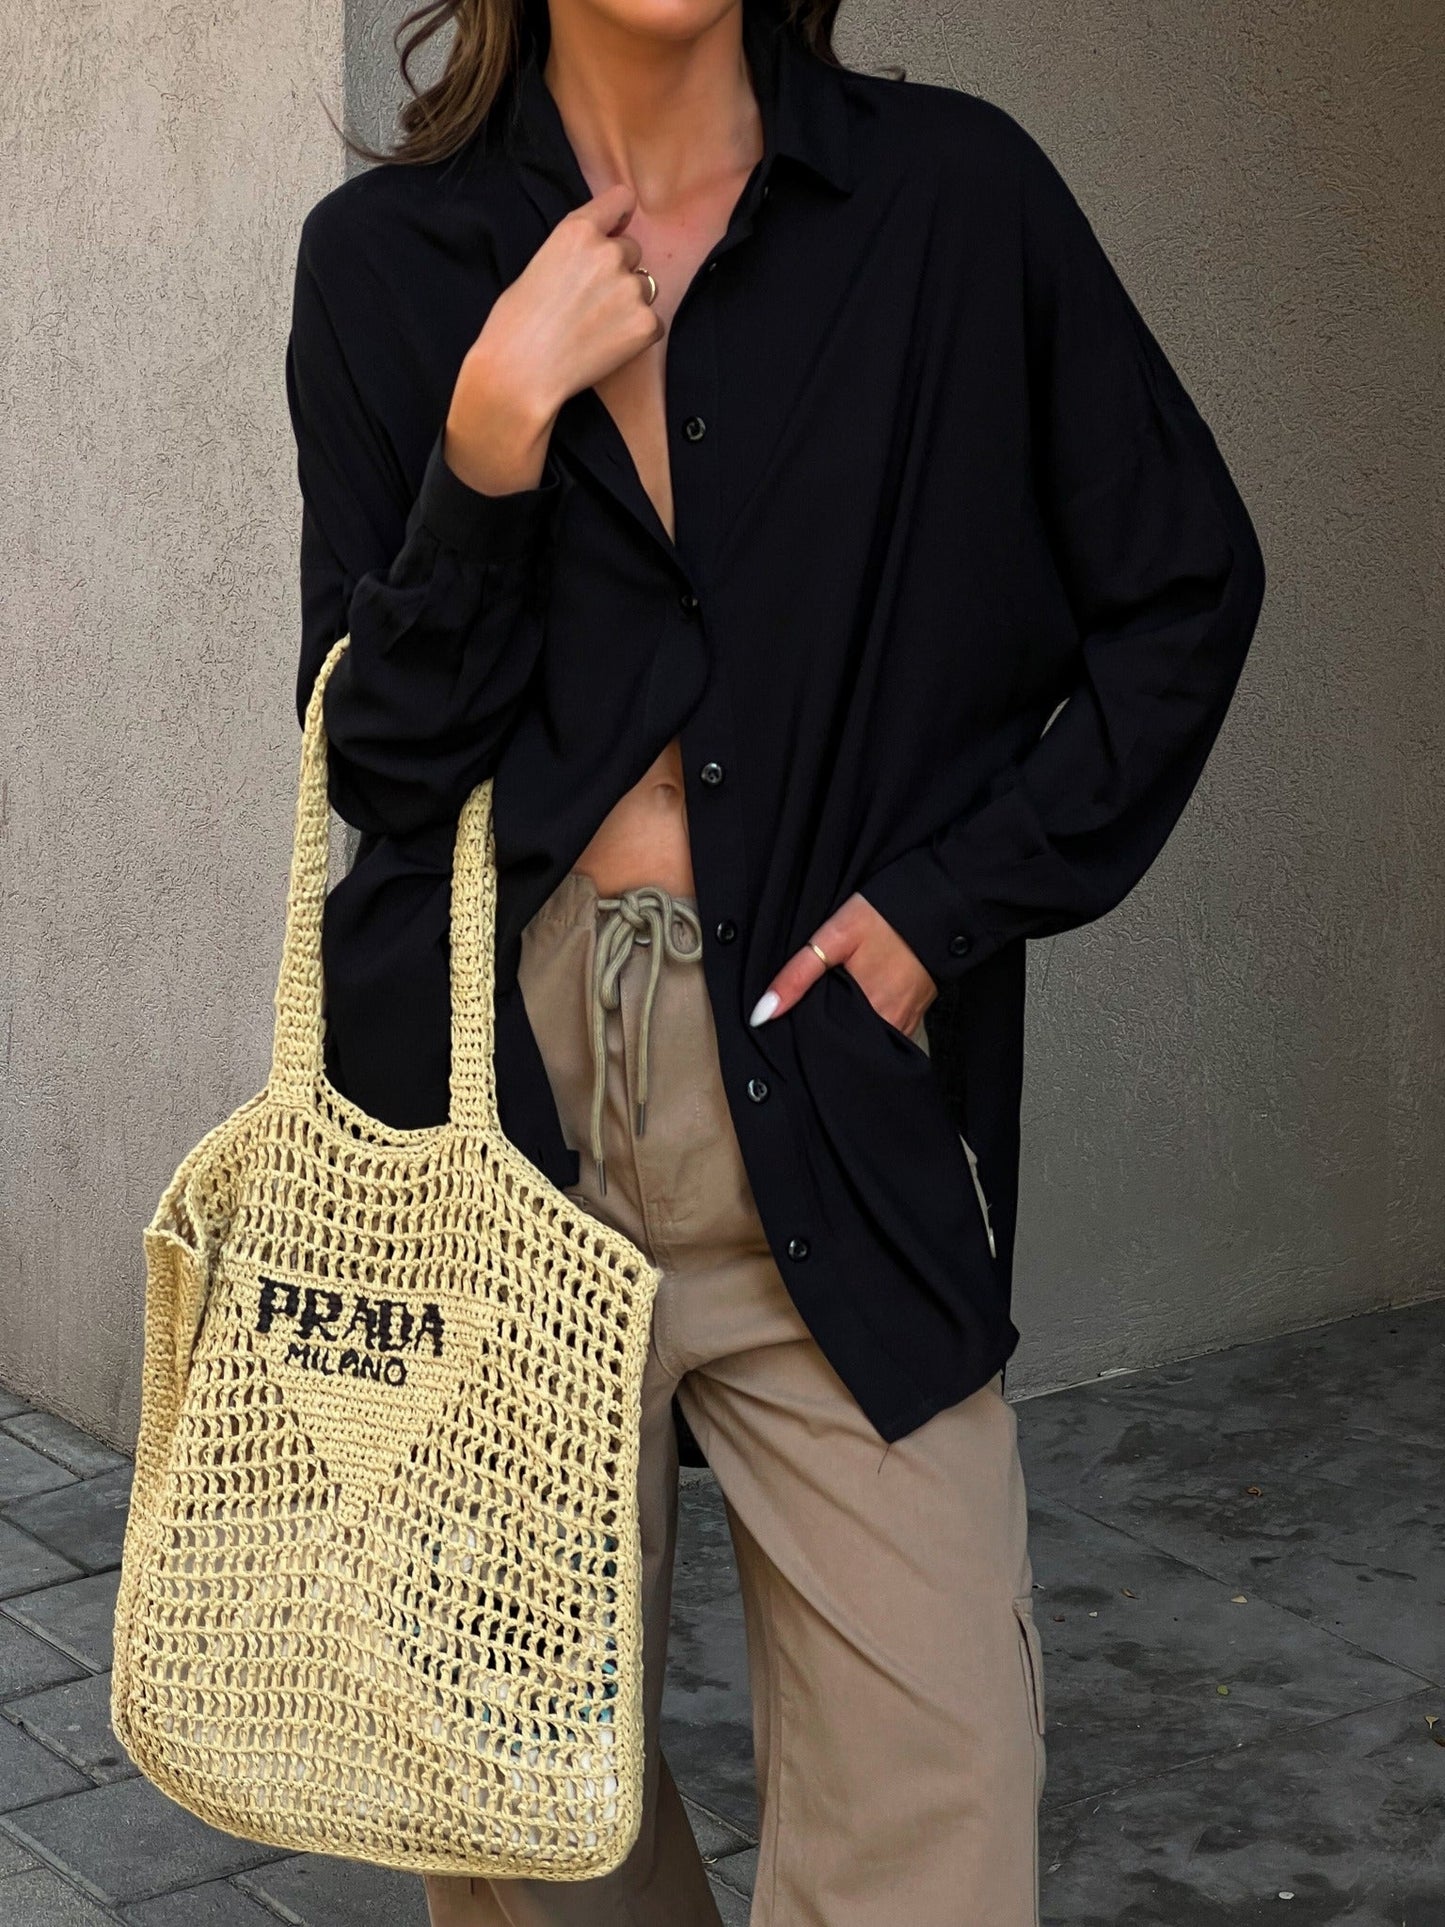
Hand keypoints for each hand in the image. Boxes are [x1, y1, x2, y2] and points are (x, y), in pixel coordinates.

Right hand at [443, 182, 663, 495]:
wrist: (521, 372)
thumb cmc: (516, 324)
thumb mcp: (539, 264)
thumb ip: (574, 251)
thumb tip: (595, 252)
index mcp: (578, 230)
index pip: (621, 199)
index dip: (619, 216)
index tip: (616, 228)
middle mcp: (609, 252)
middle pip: (632, 250)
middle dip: (618, 270)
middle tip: (590, 300)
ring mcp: (630, 288)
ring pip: (644, 287)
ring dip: (628, 302)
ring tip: (595, 327)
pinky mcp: (645, 324)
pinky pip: (653, 322)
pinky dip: (637, 335)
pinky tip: (606, 347)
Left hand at [748, 895, 937, 1036]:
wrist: (937, 904)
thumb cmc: (884, 917)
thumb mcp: (834, 938)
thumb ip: (797, 976)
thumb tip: (761, 1014)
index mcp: (868, 1012)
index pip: (829, 1047)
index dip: (808, 1046)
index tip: (790, 1042)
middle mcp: (890, 1025)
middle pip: (849, 1047)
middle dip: (826, 1042)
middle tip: (803, 1030)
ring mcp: (906, 1022)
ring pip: (868, 1042)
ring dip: (848, 1035)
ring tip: (826, 1020)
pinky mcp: (915, 1013)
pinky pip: (886, 1032)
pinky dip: (867, 1028)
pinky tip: (853, 1012)